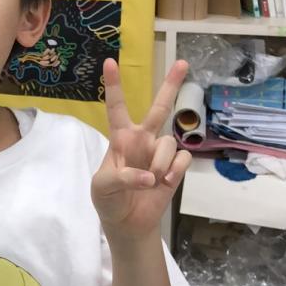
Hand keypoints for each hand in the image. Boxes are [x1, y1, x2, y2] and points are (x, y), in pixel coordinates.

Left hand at [91, 58, 191, 239]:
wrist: (128, 223)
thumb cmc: (109, 200)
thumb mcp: (103, 187)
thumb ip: (122, 177)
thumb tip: (149, 176)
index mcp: (120, 138)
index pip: (117, 107)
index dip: (113, 85)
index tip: (109, 62)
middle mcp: (143, 140)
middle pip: (159, 108)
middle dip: (171, 85)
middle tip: (183, 62)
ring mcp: (160, 153)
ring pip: (169, 143)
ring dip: (160, 163)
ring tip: (151, 180)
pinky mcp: (175, 168)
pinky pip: (182, 159)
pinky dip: (174, 171)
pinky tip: (164, 183)